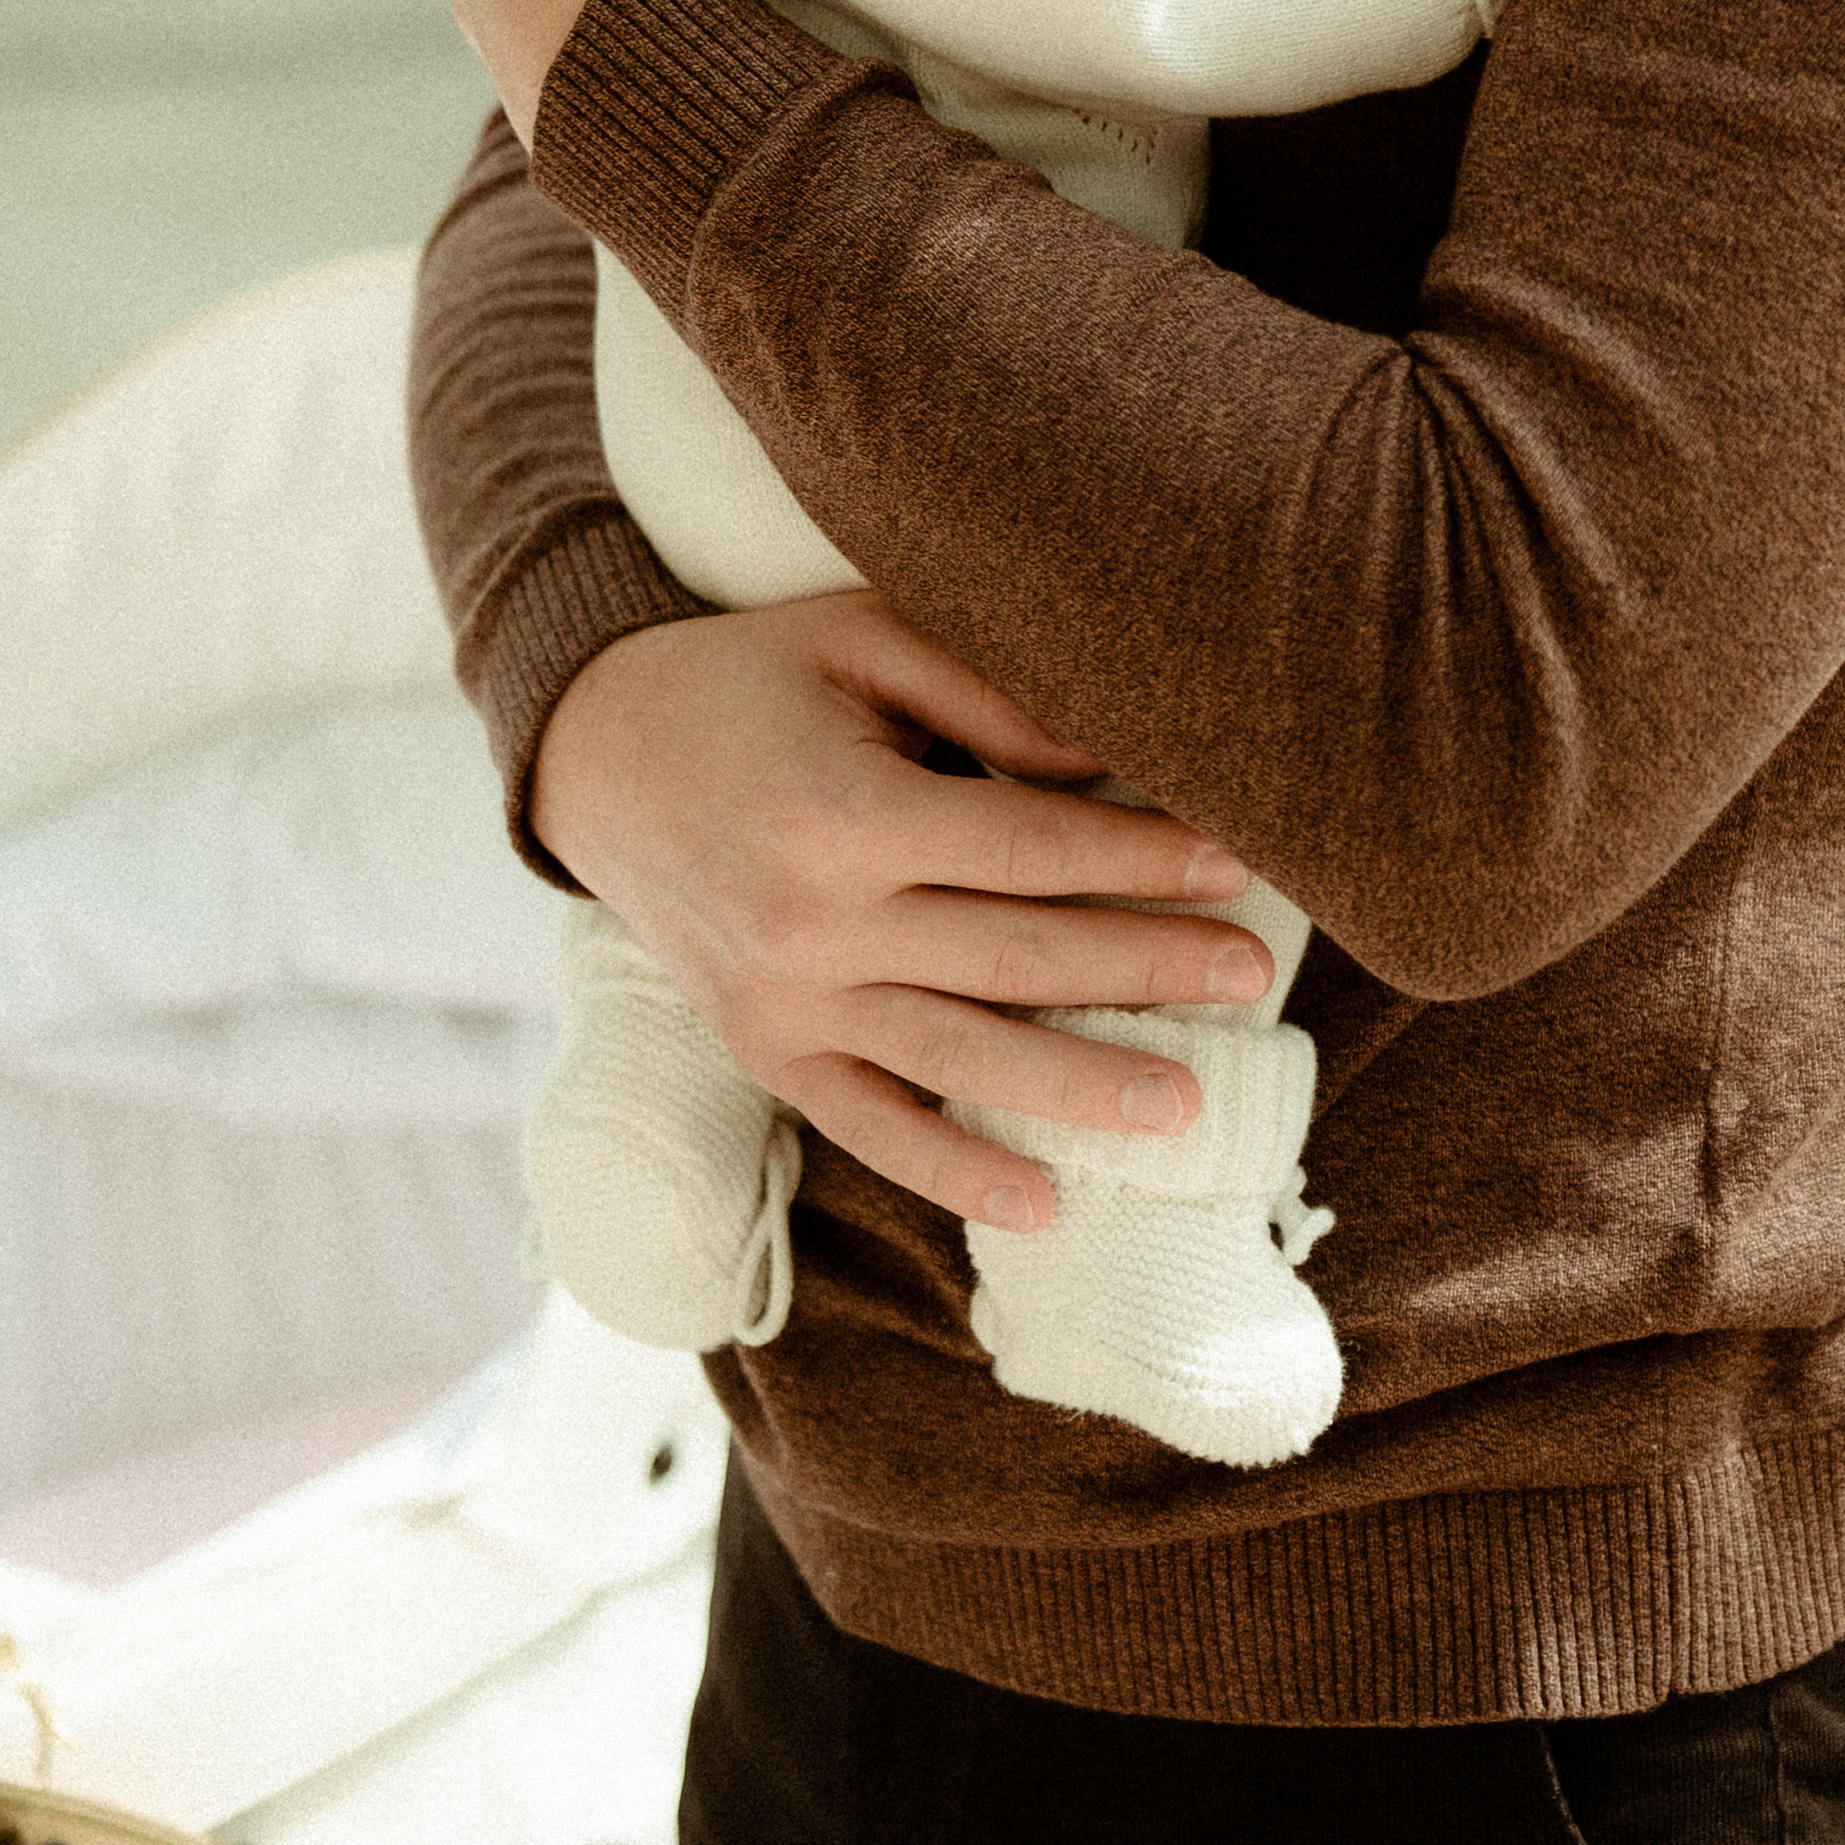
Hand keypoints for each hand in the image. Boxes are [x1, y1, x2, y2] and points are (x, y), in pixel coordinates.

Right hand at [534, 590, 1275, 1230]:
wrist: (594, 753)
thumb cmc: (748, 679)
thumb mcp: (860, 638)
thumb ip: (986, 697)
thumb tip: (1109, 758)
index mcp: (844, 812)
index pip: (1029, 847)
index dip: (1139, 856)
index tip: (1236, 861)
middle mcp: (813, 923)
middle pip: (1015, 959)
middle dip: (1144, 969)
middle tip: (1250, 976)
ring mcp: (785, 1004)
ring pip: (960, 1057)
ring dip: (1079, 1088)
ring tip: (1184, 1107)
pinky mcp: (763, 1053)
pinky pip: (870, 1126)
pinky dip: (954, 1171)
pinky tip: (1042, 1205)